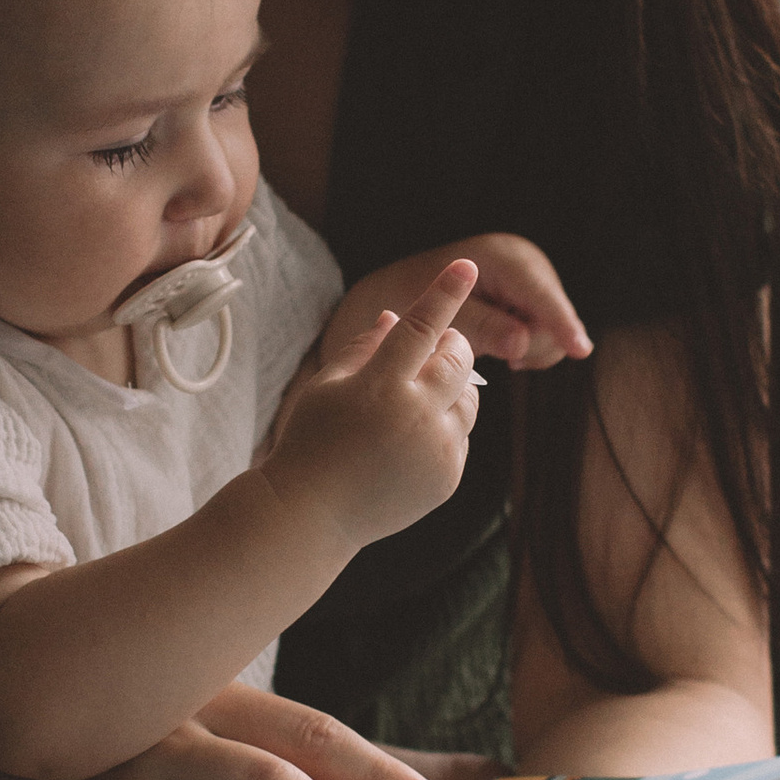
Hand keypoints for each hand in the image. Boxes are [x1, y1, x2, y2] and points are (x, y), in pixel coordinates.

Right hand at [264, 257, 482, 547]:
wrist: (311, 514)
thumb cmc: (311, 441)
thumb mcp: (327, 386)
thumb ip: (364, 347)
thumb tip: (394, 315)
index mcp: (381, 387)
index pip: (421, 327)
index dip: (445, 292)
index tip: (467, 265)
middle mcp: (416, 417)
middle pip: (457, 360)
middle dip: (453, 344)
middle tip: (438, 345)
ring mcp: (436, 451)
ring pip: (468, 400)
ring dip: (453, 387)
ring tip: (420, 396)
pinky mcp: (447, 478)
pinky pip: (459, 438)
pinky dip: (444, 429)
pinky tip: (409, 441)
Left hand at [326, 234, 590, 375]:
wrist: (412, 287)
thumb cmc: (419, 299)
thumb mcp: (443, 316)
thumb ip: (483, 328)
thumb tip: (521, 344)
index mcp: (504, 258)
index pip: (541, 296)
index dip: (562, 325)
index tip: (581, 350)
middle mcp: (528, 262)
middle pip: (554, 317)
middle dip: (531, 345)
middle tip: (501, 358)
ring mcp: (536, 278)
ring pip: (555, 328)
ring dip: (529, 347)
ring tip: (495, 347)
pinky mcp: (536, 295)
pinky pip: (549, 330)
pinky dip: (529, 344)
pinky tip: (506, 344)